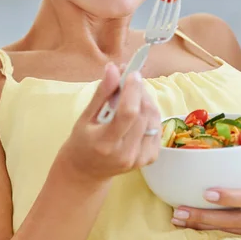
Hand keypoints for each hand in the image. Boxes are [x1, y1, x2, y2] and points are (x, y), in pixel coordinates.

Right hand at [57, 62, 160, 187]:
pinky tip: (139, 111)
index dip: (133, 90)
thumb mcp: (85, 117)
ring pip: (153, 118)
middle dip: (139, 91)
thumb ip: (102, 93)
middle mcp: (126, 154)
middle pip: (143, 114)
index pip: (128, 114)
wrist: (87, 171)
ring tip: (133, 94)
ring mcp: (140, 158)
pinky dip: (150, 114)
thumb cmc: (83, 141)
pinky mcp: (150, 158)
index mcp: (105, 144)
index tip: (132, 73)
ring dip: (146, 100)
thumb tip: (114, 68)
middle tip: (130, 79)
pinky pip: (157, 127)